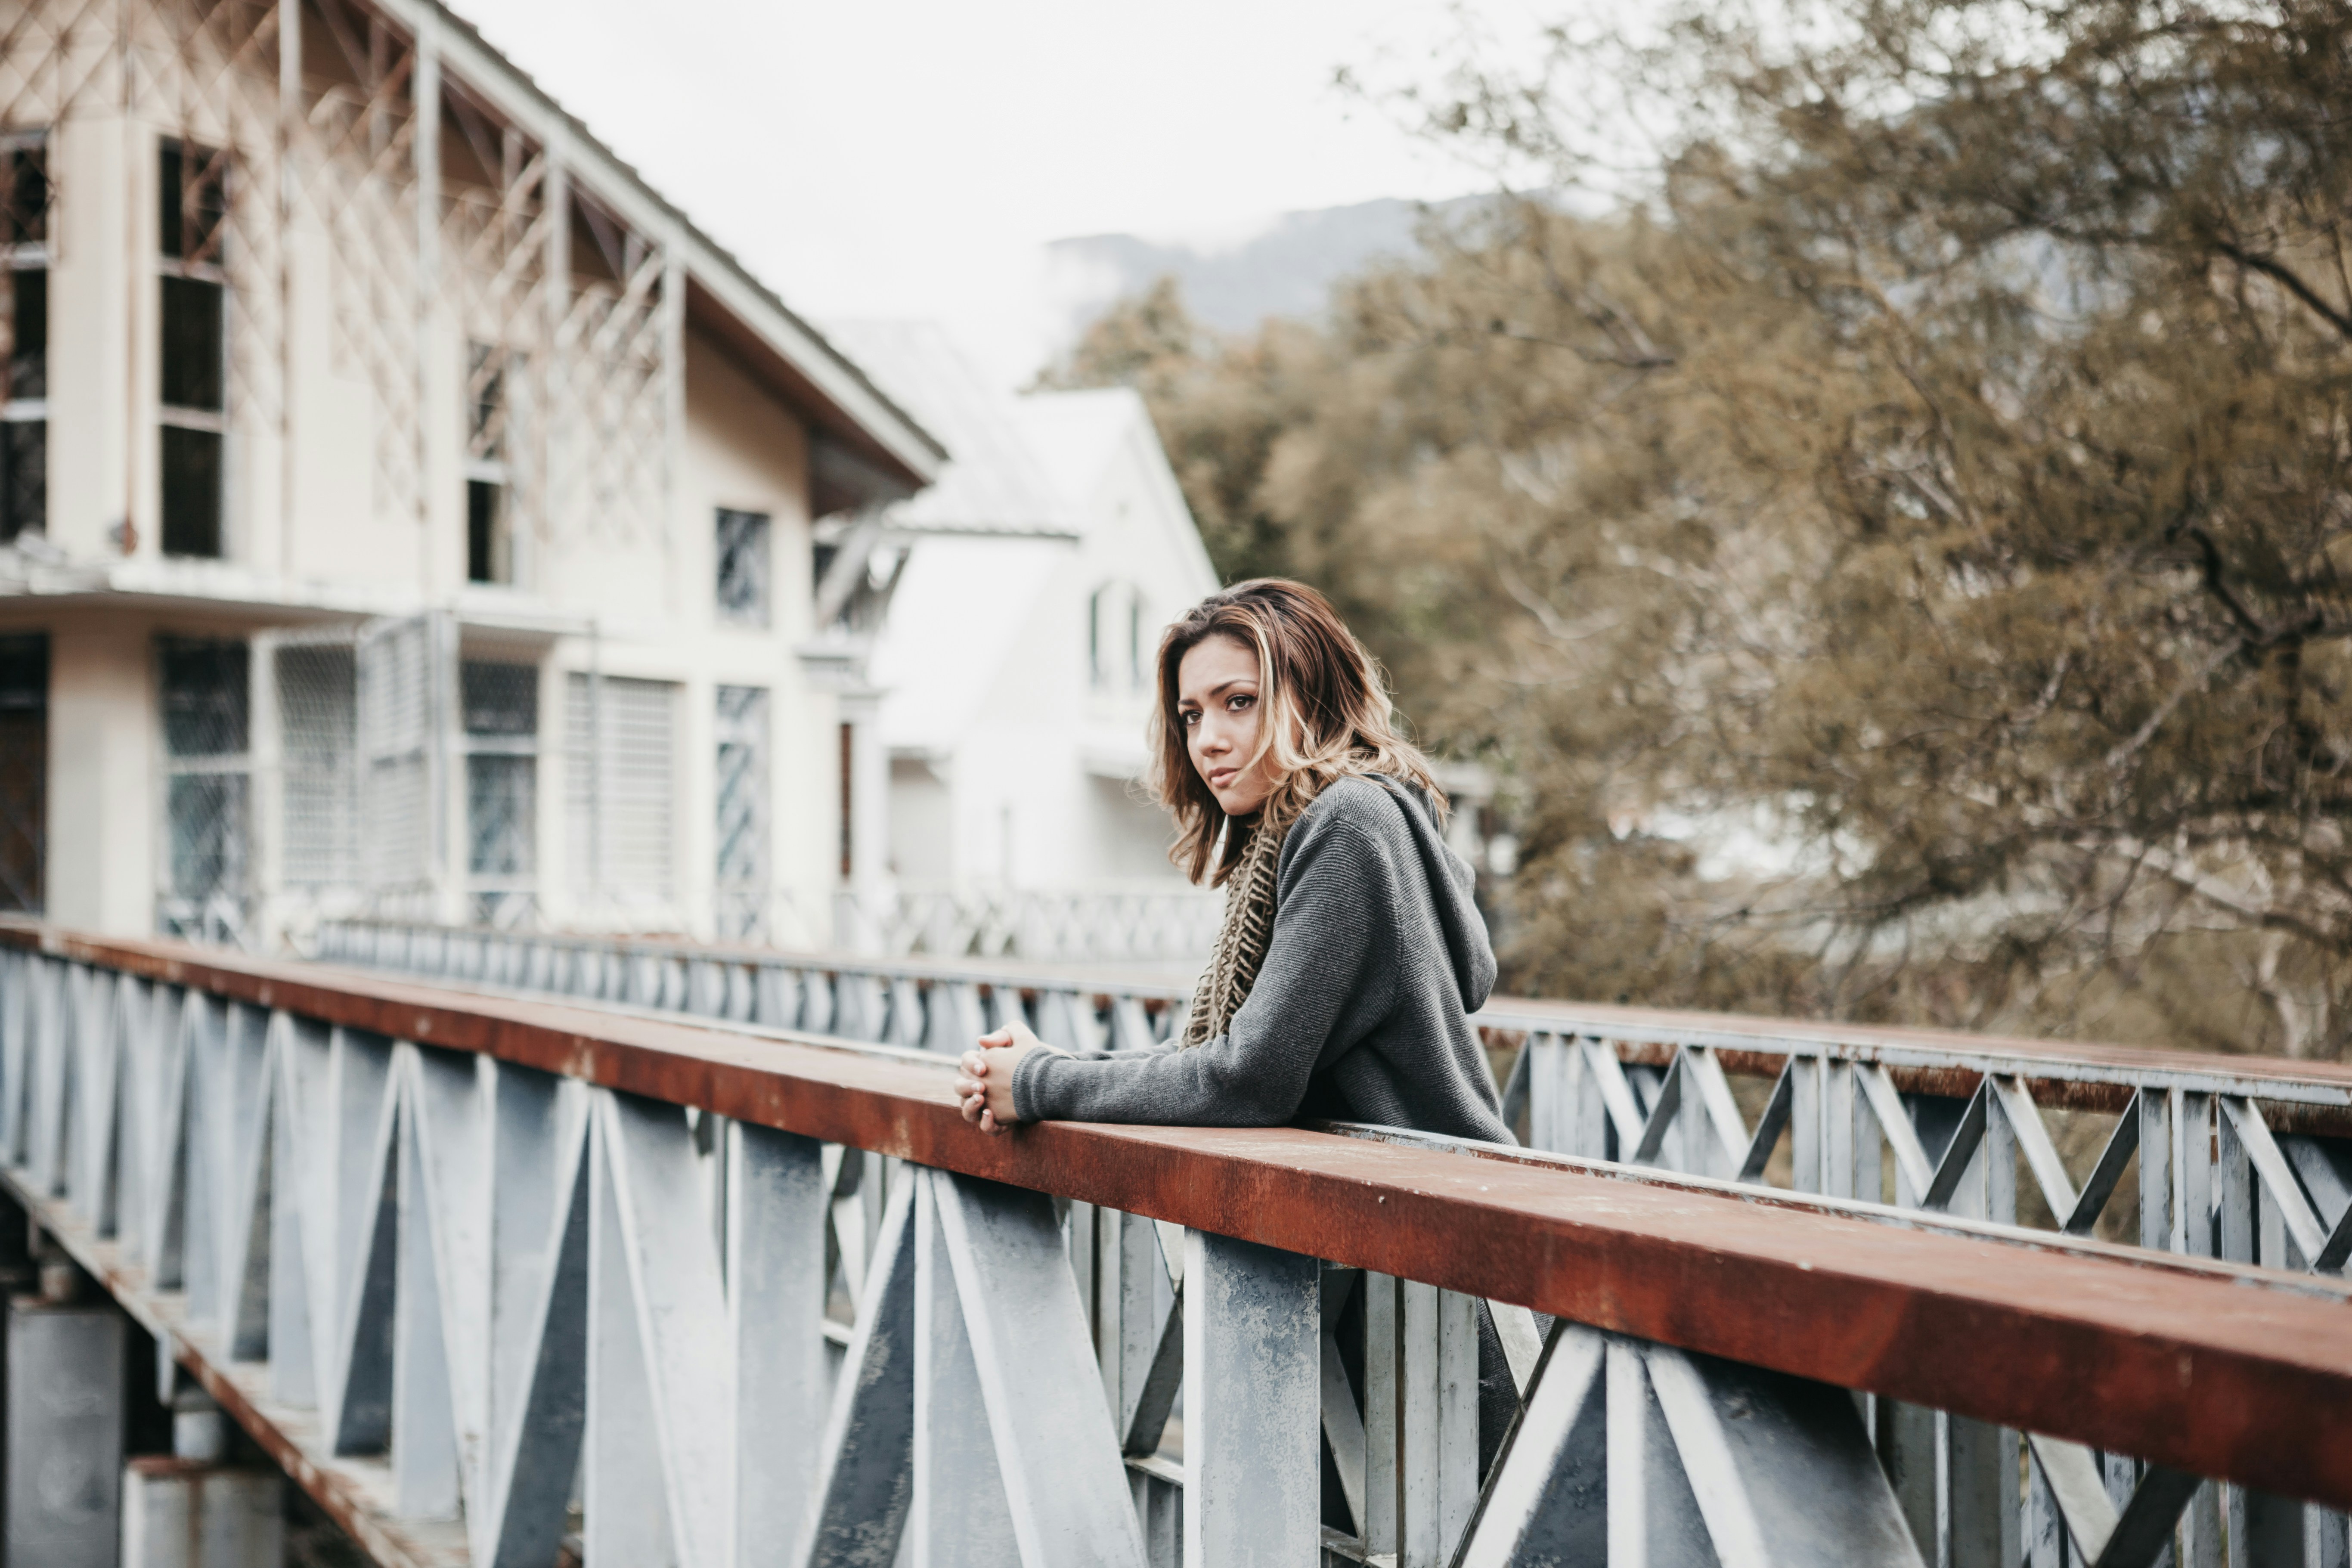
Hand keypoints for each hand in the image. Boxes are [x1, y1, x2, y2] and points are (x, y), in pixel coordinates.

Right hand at [956, 1020, 1042, 1134]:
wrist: (1057, 1080)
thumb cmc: (1037, 1059)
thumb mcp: (1024, 1042)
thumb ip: (1004, 1036)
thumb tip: (981, 1041)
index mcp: (984, 1066)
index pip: (965, 1063)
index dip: (970, 1064)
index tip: (983, 1068)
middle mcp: (982, 1087)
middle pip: (960, 1088)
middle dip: (966, 1087)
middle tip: (982, 1087)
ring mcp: (989, 1105)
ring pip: (967, 1111)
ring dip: (969, 1106)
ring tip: (981, 1100)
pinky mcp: (1002, 1121)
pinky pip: (988, 1128)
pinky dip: (986, 1124)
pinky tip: (990, 1115)